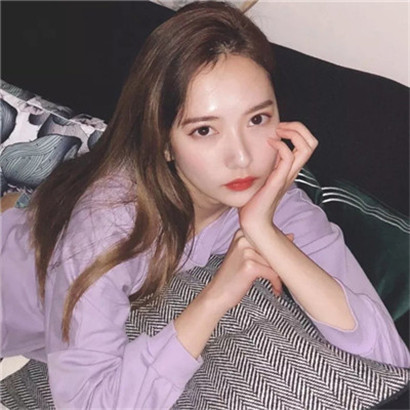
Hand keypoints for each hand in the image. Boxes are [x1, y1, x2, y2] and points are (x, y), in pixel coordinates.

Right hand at [204, 230, 293, 311]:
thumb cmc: (234, 275)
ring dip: (279, 276)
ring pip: (275, 262)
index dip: (278, 251)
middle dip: (280, 264)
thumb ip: (265, 245)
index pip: (271, 236)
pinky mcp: (249, 265)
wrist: (218, 293)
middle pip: (274, 249)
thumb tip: (291, 235)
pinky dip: (276, 283)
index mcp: (242, 232)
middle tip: (281, 275)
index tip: (281, 262)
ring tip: (275, 285)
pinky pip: (273, 273)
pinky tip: (275, 290)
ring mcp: (246, 251)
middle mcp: (243, 238)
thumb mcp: (247, 254)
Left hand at [239, 122, 317, 241]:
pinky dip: (280, 145)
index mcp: (291, 169)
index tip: (280, 129)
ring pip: (306, 148)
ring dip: (293, 132)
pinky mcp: (277, 181)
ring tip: (277, 132)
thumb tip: (262, 150)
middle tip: (281, 127)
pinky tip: (269, 144)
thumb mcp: (263, 176)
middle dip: (299, 127)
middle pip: (312, 143)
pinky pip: (287, 158)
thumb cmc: (255, 200)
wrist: (254, 221)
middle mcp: (293, 171)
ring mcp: (287, 176)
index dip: (298, 130)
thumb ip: (267, 164)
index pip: (308, 144)